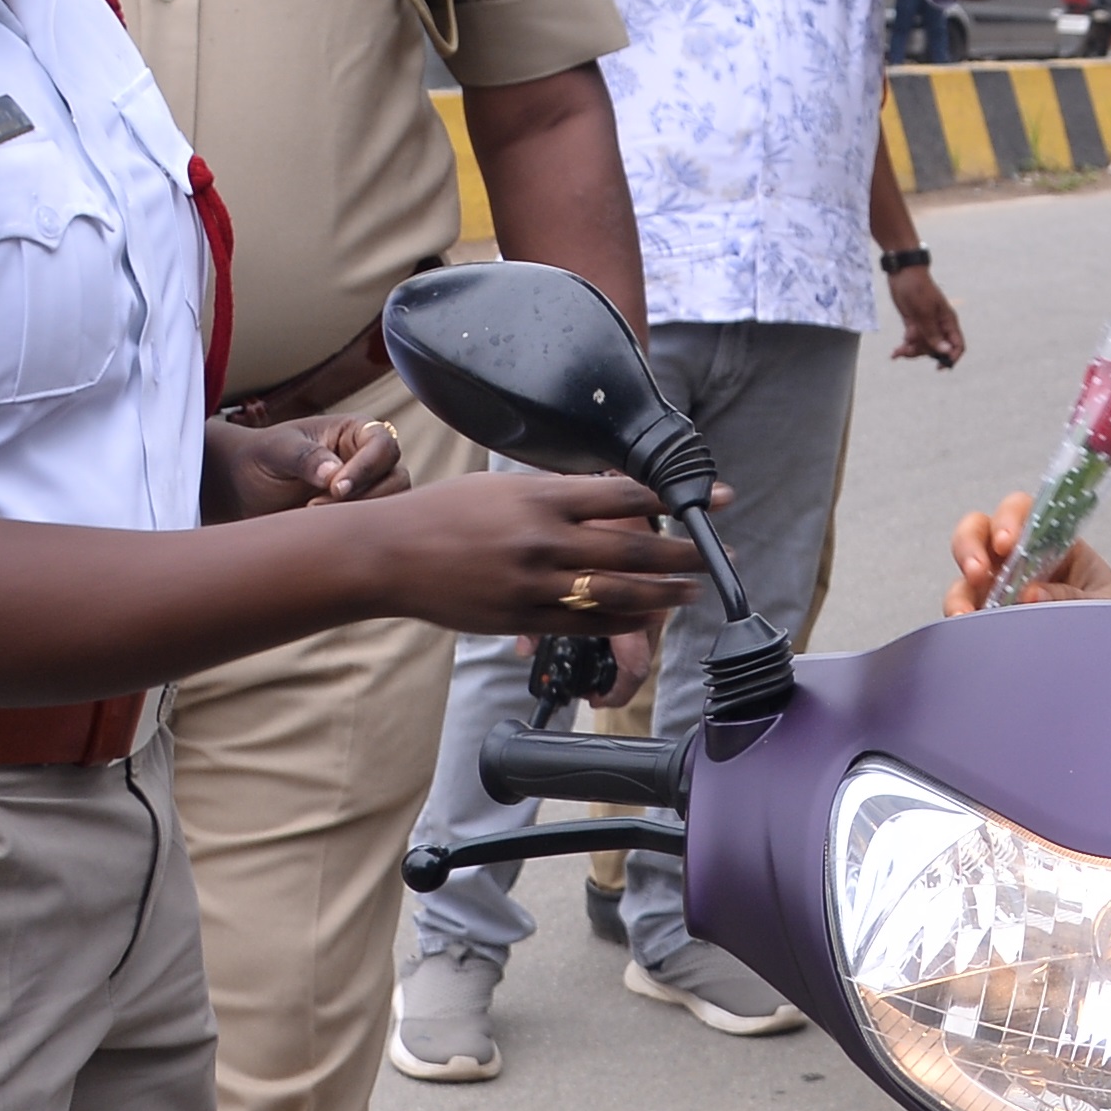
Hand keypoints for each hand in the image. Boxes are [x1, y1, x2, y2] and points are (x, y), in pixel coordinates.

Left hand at [205, 411, 402, 520]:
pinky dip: (356, 533)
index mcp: (356, 432)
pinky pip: (377, 528)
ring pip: (391, 507)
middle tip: (315, 506)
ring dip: (359, 517)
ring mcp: (370, 490)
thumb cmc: (262, 458)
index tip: (335, 488)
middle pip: (396, 478)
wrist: (245, 488)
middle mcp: (370, 460)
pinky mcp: (363, 517)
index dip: (365, 468)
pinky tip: (322, 532)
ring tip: (313, 516)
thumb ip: (305, 457)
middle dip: (362, 497)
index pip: (383, 446)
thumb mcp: (277, 451)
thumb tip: (333, 474)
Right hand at [344, 470, 702, 640]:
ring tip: (693, 590)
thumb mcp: (504, 488)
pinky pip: (587, 623)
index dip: (679, 497)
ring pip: (619, 590)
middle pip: (636, 545)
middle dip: (686, 552)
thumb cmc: (444, 513)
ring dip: (665, 591)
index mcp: (543, 497)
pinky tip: (646, 616)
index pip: (629, 495)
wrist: (390, 554)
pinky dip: (623, 620)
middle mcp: (545, 539)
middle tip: (720, 556)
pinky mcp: (523, 617)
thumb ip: (557, 495)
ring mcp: (535, 583)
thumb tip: (609, 497)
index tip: (716, 498)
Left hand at [888, 263, 965, 367]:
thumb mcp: (924, 313)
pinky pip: (912, 341)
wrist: (902, 273)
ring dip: (912, 350)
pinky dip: (905, 347)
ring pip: (923, 347)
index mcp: (948, 321)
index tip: (939, 366)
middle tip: (909, 349)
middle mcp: (939, 325)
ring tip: (898, 351)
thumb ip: (933, 333)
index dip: (951, 357)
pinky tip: (895, 353)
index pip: (957, 345)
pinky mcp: (914, 324)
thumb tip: (945, 351)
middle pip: (937, 349)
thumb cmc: (917, 288)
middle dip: (924, 352)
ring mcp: (926, 325)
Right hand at [943, 487, 1110, 617]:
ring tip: (965, 613)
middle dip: (971, 545)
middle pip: (980, 532)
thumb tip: (1029, 595)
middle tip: (977, 571)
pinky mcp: (990, 618)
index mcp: (1054, 541)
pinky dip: (961, 620)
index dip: (1009, 519)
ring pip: (966, 576)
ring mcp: (1000, 589)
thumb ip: (1071, 597)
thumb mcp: (1106, 604)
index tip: (1007, 543)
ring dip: (960, 591)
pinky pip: (966, 613)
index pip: (1023, 512)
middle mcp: (1020, 559)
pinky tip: (965, 630)